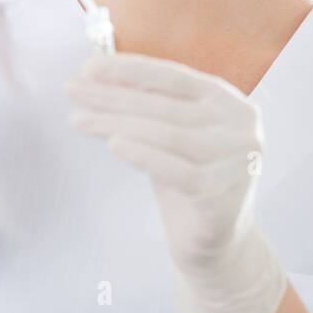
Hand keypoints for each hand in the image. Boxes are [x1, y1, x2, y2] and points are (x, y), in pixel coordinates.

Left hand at [64, 51, 288, 312]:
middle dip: (113, 96)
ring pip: (167, 135)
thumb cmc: (190, 179)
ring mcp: (235, 163)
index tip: (89, 67)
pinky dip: (142, 154)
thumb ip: (148, 106)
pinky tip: (113, 144)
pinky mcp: (221, 197)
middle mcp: (241, 129)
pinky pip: (175, 171)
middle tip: (71, 90)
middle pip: (166, 106)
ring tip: (77, 120)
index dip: (131, 70)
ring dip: (116, 124)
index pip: (176, 77)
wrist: (217, 245)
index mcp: (231, 103)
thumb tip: (101, 75)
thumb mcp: (171, 136)